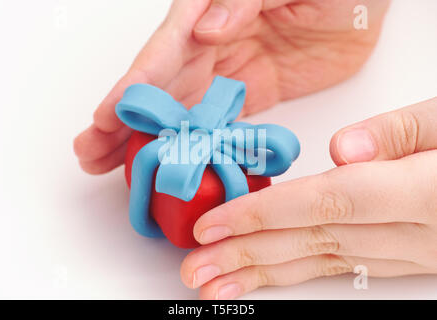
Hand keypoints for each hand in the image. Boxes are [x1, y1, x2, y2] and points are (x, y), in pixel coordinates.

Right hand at [74, 0, 389, 173]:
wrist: (360, 6)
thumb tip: (206, 29)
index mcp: (209, 13)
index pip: (164, 52)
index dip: (134, 87)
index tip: (107, 117)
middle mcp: (209, 46)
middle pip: (159, 89)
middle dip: (123, 122)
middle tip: (90, 152)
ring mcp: (228, 75)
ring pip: (180, 112)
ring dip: (148, 139)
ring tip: (113, 165)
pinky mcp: (250, 98)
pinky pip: (216, 126)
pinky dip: (195, 146)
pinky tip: (174, 164)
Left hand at [180, 97, 436, 299]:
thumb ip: (402, 132)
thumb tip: (344, 149)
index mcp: (425, 191)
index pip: (324, 203)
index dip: (262, 217)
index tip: (211, 227)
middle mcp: (416, 232)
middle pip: (313, 242)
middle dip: (247, 258)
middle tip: (195, 272)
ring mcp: (413, 252)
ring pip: (325, 262)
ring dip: (266, 276)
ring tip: (217, 286)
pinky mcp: (410, 258)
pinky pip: (346, 265)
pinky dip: (300, 271)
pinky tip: (268, 276)